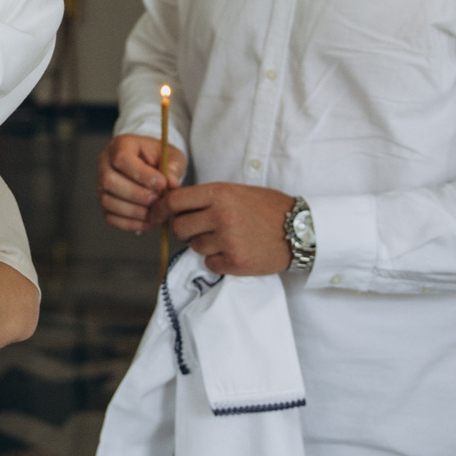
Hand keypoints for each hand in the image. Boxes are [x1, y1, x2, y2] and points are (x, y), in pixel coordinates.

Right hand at [97, 133, 183, 232]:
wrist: (150, 165)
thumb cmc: (160, 158)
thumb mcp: (171, 155)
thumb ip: (173, 167)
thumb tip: (171, 183)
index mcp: (120, 145)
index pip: (121, 159)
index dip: (142, 174)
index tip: (162, 184)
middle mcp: (104, 164)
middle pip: (109, 181)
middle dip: (137, 194)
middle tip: (157, 198)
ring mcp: (100, 185)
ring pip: (107, 201)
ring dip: (134, 211)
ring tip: (155, 212)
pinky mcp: (104, 203)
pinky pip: (110, 217)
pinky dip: (130, 223)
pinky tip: (148, 221)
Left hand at [159, 183, 295, 277]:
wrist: (300, 229)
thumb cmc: (268, 208)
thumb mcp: (237, 192)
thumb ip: (208, 199)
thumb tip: (174, 207)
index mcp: (219, 194)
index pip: (175, 201)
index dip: (160, 209)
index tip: (155, 215)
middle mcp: (221, 216)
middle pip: (180, 227)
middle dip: (187, 229)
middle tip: (204, 228)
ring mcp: (228, 240)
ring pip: (195, 246)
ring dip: (205, 245)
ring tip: (228, 238)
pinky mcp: (235, 262)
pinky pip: (209, 263)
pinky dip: (218, 260)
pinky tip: (234, 251)